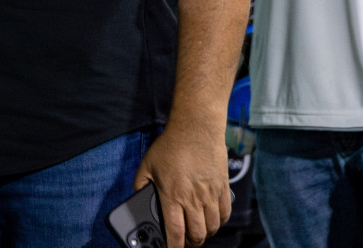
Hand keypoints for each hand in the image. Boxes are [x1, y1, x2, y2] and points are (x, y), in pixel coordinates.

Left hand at [133, 119, 229, 246]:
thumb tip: (137, 196)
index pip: (175, 232)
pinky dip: (219, 222)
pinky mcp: (223, 188)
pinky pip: (225, 214)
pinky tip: (212, 220)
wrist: (196, 128)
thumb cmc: (171, 145)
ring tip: (197, 231)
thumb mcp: (147, 164)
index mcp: (173, 196)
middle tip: (185, 241)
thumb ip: (140, 183)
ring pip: (212, 227)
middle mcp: (194, 199)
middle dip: (190, 243)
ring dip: (205, 234)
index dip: (174, 246)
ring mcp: (210, 194)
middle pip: (197, 235)